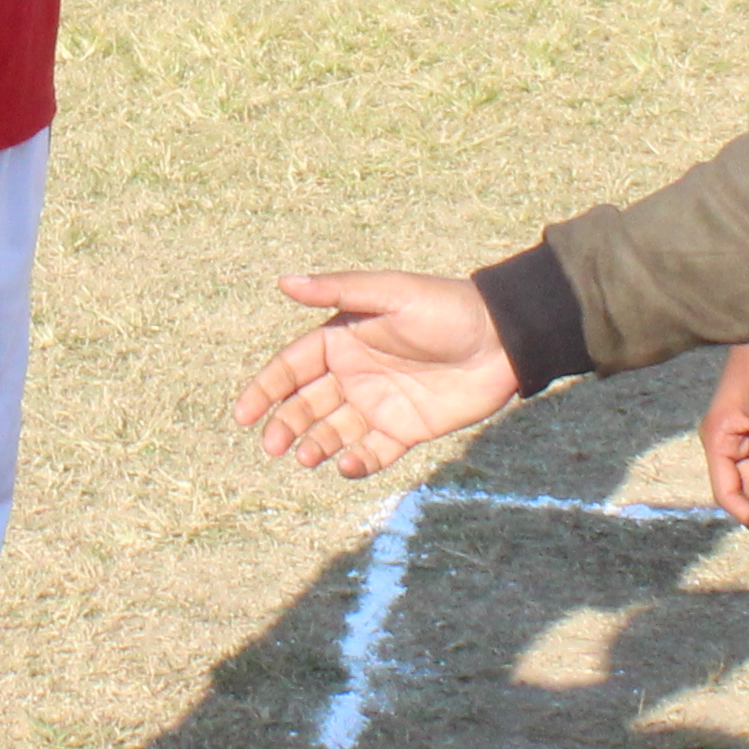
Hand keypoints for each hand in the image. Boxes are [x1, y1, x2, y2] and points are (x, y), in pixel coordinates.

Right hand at [238, 270, 521, 477]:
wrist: (504, 339)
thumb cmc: (446, 308)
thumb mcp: (391, 293)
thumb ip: (339, 290)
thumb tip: (284, 282)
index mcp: (344, 339)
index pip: (292, 367)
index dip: (265, 389)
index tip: (243, 414)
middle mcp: (355, 373)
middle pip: (306, 404)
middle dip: (284, 424)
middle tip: (273, 446)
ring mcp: (379, 403)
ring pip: (334, 431)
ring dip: (315, 444)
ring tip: (307, 457)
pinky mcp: (406, 429)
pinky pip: (374, 452)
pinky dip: (357, 462)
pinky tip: (346, 466)